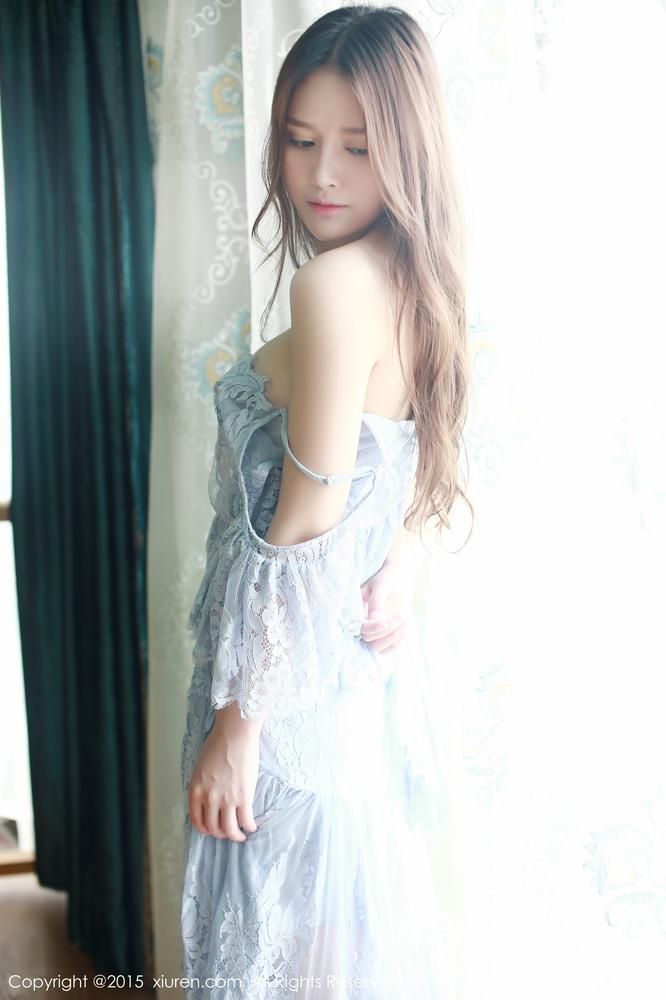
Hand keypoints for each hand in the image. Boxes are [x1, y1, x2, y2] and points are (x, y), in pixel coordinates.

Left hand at [187, 707, 259, 841]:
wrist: (234, 734)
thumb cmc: (218, 744)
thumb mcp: (201, 768)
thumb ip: (202, 786)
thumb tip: (208, 797)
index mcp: (196, 790)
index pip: (197, 820)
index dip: (205, 829)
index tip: (211, 829)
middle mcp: (209, 798)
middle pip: (213, 828)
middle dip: (220, 834)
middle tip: (227, 832)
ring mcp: (226, 799)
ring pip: (229, 829)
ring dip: (235, 836)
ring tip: (240, 835)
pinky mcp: (243, 797)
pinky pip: (246, 820)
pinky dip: (249, 827)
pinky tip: (251, 826)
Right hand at [359, 559, 410, 654]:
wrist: (396, 580)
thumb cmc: (387, 578)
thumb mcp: (382, 584)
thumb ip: (377, 599)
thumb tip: (374, 618)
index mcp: (356, 611)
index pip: (360, 627)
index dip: (372, 628)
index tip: (385, 623)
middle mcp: (362, 624)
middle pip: (369, 640)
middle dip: (388, 630)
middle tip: (403, 614)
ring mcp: (372, 633)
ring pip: (378, 648)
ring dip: (394, 638)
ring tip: (406, 619)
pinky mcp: (383, 637)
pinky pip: (389, 649)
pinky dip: (399, 642)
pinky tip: (405, 627)